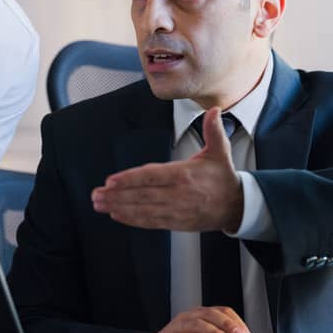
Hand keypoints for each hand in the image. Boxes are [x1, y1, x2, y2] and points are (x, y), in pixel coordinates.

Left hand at [91, 107, 242, 231]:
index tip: (111, 180)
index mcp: (185, 175)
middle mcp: (178, 194)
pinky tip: (117, 214)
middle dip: (117, 195)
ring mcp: (176, 210)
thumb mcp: (221, 151)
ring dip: (119, 207)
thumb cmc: (223, 177)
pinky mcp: (176, 222)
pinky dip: (133, 219)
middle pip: (142, 195)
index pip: (152, 176)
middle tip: (96, 194)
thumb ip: (214, 130)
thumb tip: (214, 110)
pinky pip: (151, 222)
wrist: (237, 206)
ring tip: (99, 204)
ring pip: (143, 209)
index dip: (130, 179)